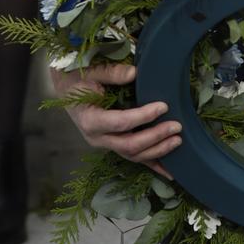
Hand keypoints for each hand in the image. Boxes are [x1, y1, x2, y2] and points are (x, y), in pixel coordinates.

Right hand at [50, 63, 182, 178]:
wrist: (66, 88)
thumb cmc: (79, 78)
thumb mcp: (92, 71)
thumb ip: (111, 73)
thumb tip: (134, 73)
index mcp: (91, 120)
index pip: (121, 123)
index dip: (143, 117)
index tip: (163, 106)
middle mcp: (97, 138)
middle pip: (129, 145)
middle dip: (155, 137)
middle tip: (176, 127)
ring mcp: (105, 144)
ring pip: (133, 155)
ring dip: (157, 151)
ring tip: (177, 141)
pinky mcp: (112, 144)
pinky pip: (134, 157)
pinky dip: (152, 164)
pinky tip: (169, 172)